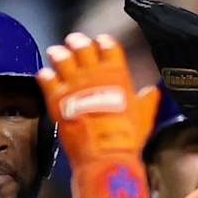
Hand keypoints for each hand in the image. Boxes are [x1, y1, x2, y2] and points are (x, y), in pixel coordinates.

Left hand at [36, 32, 160, 197]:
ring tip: (56, 53)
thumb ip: (147, 101)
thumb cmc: (127, 138)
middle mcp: (93, 74)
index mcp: (117, 74)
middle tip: (74, 42)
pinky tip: (45, 76)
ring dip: (58, 54)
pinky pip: (46, 78)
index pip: (108, 46)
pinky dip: (45, 75)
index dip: (102, 42)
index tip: (99, 42)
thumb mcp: (144, 117)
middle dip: (77, 42)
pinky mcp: (56, 99)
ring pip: (61, 58)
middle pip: (82, 46)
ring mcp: (73, 85)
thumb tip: (152, 91)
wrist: (105, 155)